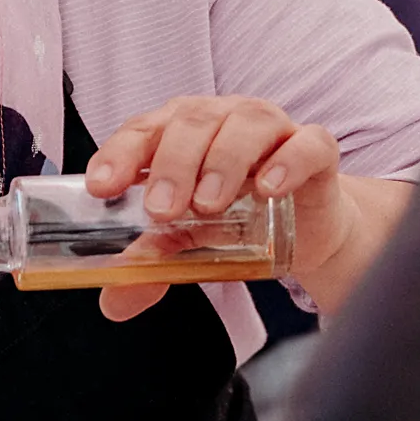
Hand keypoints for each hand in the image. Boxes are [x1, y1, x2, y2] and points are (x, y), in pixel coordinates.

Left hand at [83, 95, 356, 322]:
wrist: (306, 230)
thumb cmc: (236, 219)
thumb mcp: (188, 242)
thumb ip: (152, 264)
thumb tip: (113, 303)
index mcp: (178, 130)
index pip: (143, 130)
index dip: (120, 154)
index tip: (103, 188)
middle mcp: (222, 117)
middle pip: (192, 122)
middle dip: (172, 166)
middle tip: (161, 211)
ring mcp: (271, 128)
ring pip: (245, 125)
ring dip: (222, 162)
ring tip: (208, 206)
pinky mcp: (316, 149)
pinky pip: (308, 144)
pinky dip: (287, 162)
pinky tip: (268, 189)